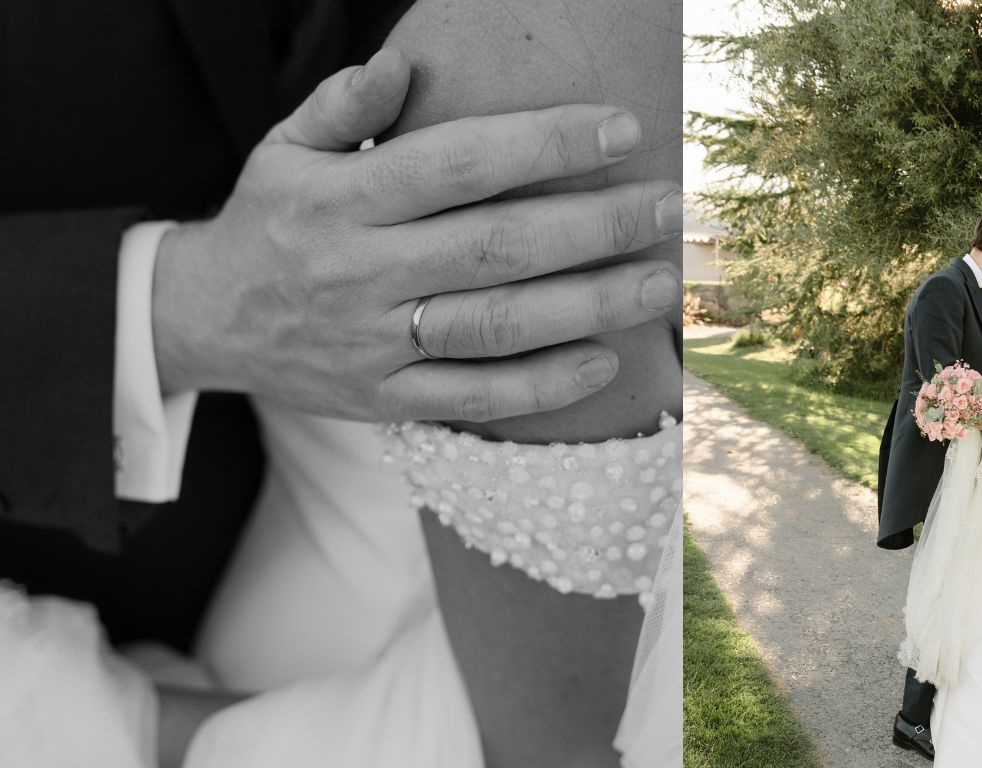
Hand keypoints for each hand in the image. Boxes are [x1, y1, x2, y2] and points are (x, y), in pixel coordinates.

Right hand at [152, 48, 681, 422]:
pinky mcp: (386, 398)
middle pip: (497, 246)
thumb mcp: (285, 149)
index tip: (619, 128)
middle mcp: (363, 271)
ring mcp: (376, 342)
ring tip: (659, 282)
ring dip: (589, 305)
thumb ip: (342, 106)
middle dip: (594, 224)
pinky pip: (475, 396)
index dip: (545, 143)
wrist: (201, 321)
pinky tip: (605, 359)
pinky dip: (544, 384)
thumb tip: (401, 66)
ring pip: (498, 325)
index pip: (459, 163)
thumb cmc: (269, 222)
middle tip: (668, 205)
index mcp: (344, 199)